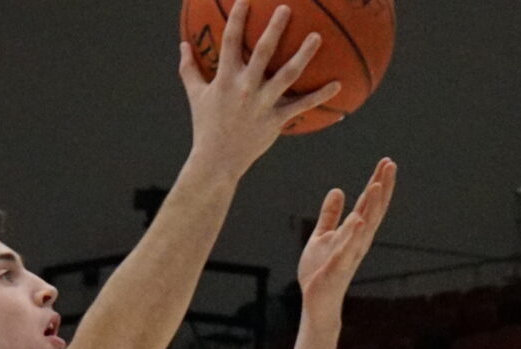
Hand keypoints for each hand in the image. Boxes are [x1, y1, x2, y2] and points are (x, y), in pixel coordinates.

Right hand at [179, 1, 336, 179]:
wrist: (216, 162)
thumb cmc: (205, 126)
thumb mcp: (196, 96)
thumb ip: (189, 69)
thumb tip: (182, 45)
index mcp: (224, 79)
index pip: (230, 41)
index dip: (238, 18)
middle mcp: (244, 88)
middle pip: (263, 52)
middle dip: (275, 28)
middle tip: (286, 8)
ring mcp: (262, 104)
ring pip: (287, 75)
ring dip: (303, 55)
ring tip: (317, 36)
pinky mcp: (275, 120)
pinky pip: (302, 106)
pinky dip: (321, 96)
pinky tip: (338, 85)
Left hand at [296, 157, 397, 320]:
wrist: (317, 302)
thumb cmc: (321, 271)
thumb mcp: (323, 236)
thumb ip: (330, 215)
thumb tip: (337, 190)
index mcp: (354, 232)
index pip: (369, 203)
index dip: (378, 183)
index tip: (387, 162)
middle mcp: (357, 241)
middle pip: (373, 210)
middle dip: (382, 188)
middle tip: (390, 165)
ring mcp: (349, 255)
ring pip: (364, 228)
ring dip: (371, 207)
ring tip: (376, 186)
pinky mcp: (337, 269)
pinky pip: (347, 250)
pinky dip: (353, 236)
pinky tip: (358, 221)